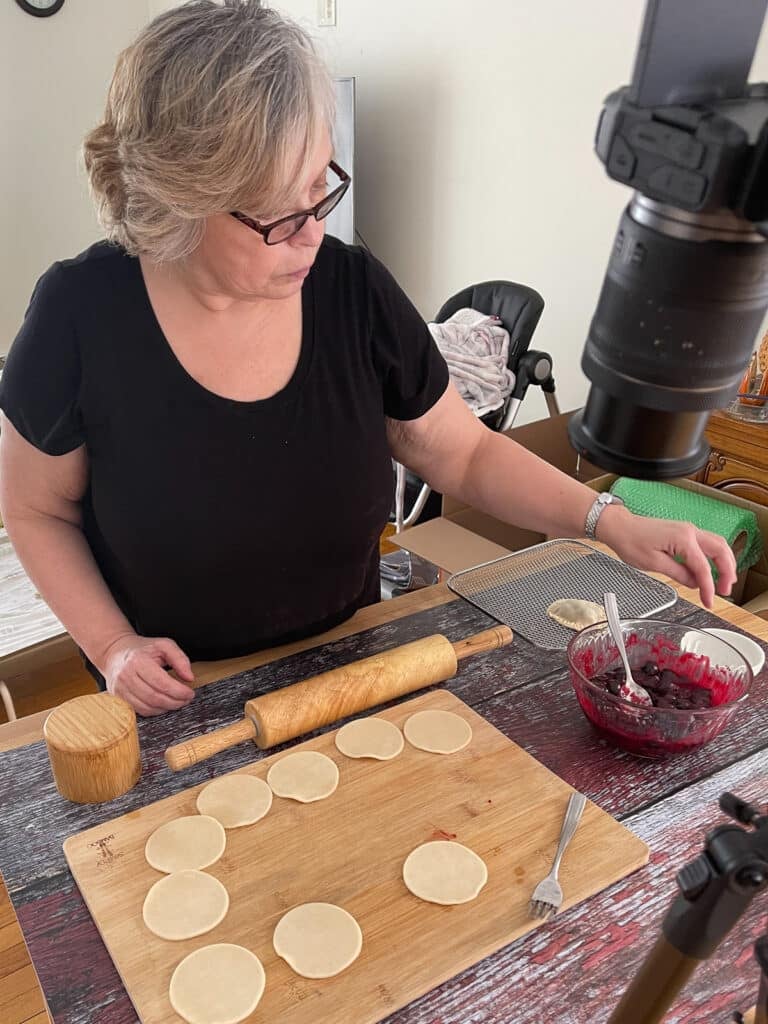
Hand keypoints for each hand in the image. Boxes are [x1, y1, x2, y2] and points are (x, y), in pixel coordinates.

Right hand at [101, 633, 195, 715]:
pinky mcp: (118, 698)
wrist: (115, 652)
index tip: (190, 693)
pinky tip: (163, 704)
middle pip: (154, 698)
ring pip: (147, 707)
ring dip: (166, 708)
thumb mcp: (164, 645)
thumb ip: (180, 659)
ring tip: (177, 702)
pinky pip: (139, 711)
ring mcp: (120, 689)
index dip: (179, 691)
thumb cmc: (142, 649)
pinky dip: (155, 711)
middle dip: (175, 702)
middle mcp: (126, 676)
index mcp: (137, 661)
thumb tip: (189, 677)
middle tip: (186, 699)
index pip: (161, 683)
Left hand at [596, 507, 737, 609]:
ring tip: (725, 582)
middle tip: (725, 591)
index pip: (703, 567)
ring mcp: (688, 530)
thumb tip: (695, 583)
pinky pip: (707, 544)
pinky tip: (713, 569)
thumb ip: (678, 574)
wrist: (620, 527)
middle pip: (721, 550)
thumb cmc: (631, 541)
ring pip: (718, 544)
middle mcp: (690, 531)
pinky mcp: (684, 532)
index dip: (709, 587)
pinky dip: (714, 557)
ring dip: (725, 562)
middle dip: (728, 571)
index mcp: (683, 539)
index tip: (709, 601)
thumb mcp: (654, 564)